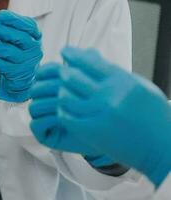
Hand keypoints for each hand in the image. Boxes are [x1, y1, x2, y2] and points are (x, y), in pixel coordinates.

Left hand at [0, 10, 42, 102]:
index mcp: (36, 37)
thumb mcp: (19, 38)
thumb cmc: (19, 52)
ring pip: (7, 51)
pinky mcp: (15, 73)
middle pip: (18, 38)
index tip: (0, 15)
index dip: (14, 20)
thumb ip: (10, 28)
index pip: (28, 26)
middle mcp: (34, 50)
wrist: (22, 77)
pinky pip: (0, 64)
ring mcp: (25, 63)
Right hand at [29, 63, 114, 166]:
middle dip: (50, 88)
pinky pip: (36, 124)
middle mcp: (45, 102)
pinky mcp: (43, 134)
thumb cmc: (101, 111)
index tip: (63, 70)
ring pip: (34, 106)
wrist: (108, 136)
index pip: (42, 74)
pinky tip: (63, 118)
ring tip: (66, 106)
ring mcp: (43, 118)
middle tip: (66, 90)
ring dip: (50, 104)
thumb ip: (94, 69)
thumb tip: (91, 51)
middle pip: (35, 89)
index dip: (48, 71)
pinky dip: (47, 119)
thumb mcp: (98, 86)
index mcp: (54, 87)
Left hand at [58, 47, 170, 186]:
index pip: (90, 62)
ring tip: (60, 90)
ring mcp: (99, 114)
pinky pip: (66, 116)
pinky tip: (63, 108)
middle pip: (74, 77)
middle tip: (61, 71)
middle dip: (64, 72)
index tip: (65, 51)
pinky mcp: (92, 132)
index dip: (73, 54)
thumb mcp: (140, 86)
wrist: (160, 146)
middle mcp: (109, 96)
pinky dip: (62, 110)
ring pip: (66, 97)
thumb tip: (93, 56)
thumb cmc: (152, 114)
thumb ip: (116, 72)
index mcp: (122, 81)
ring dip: (61, 91)